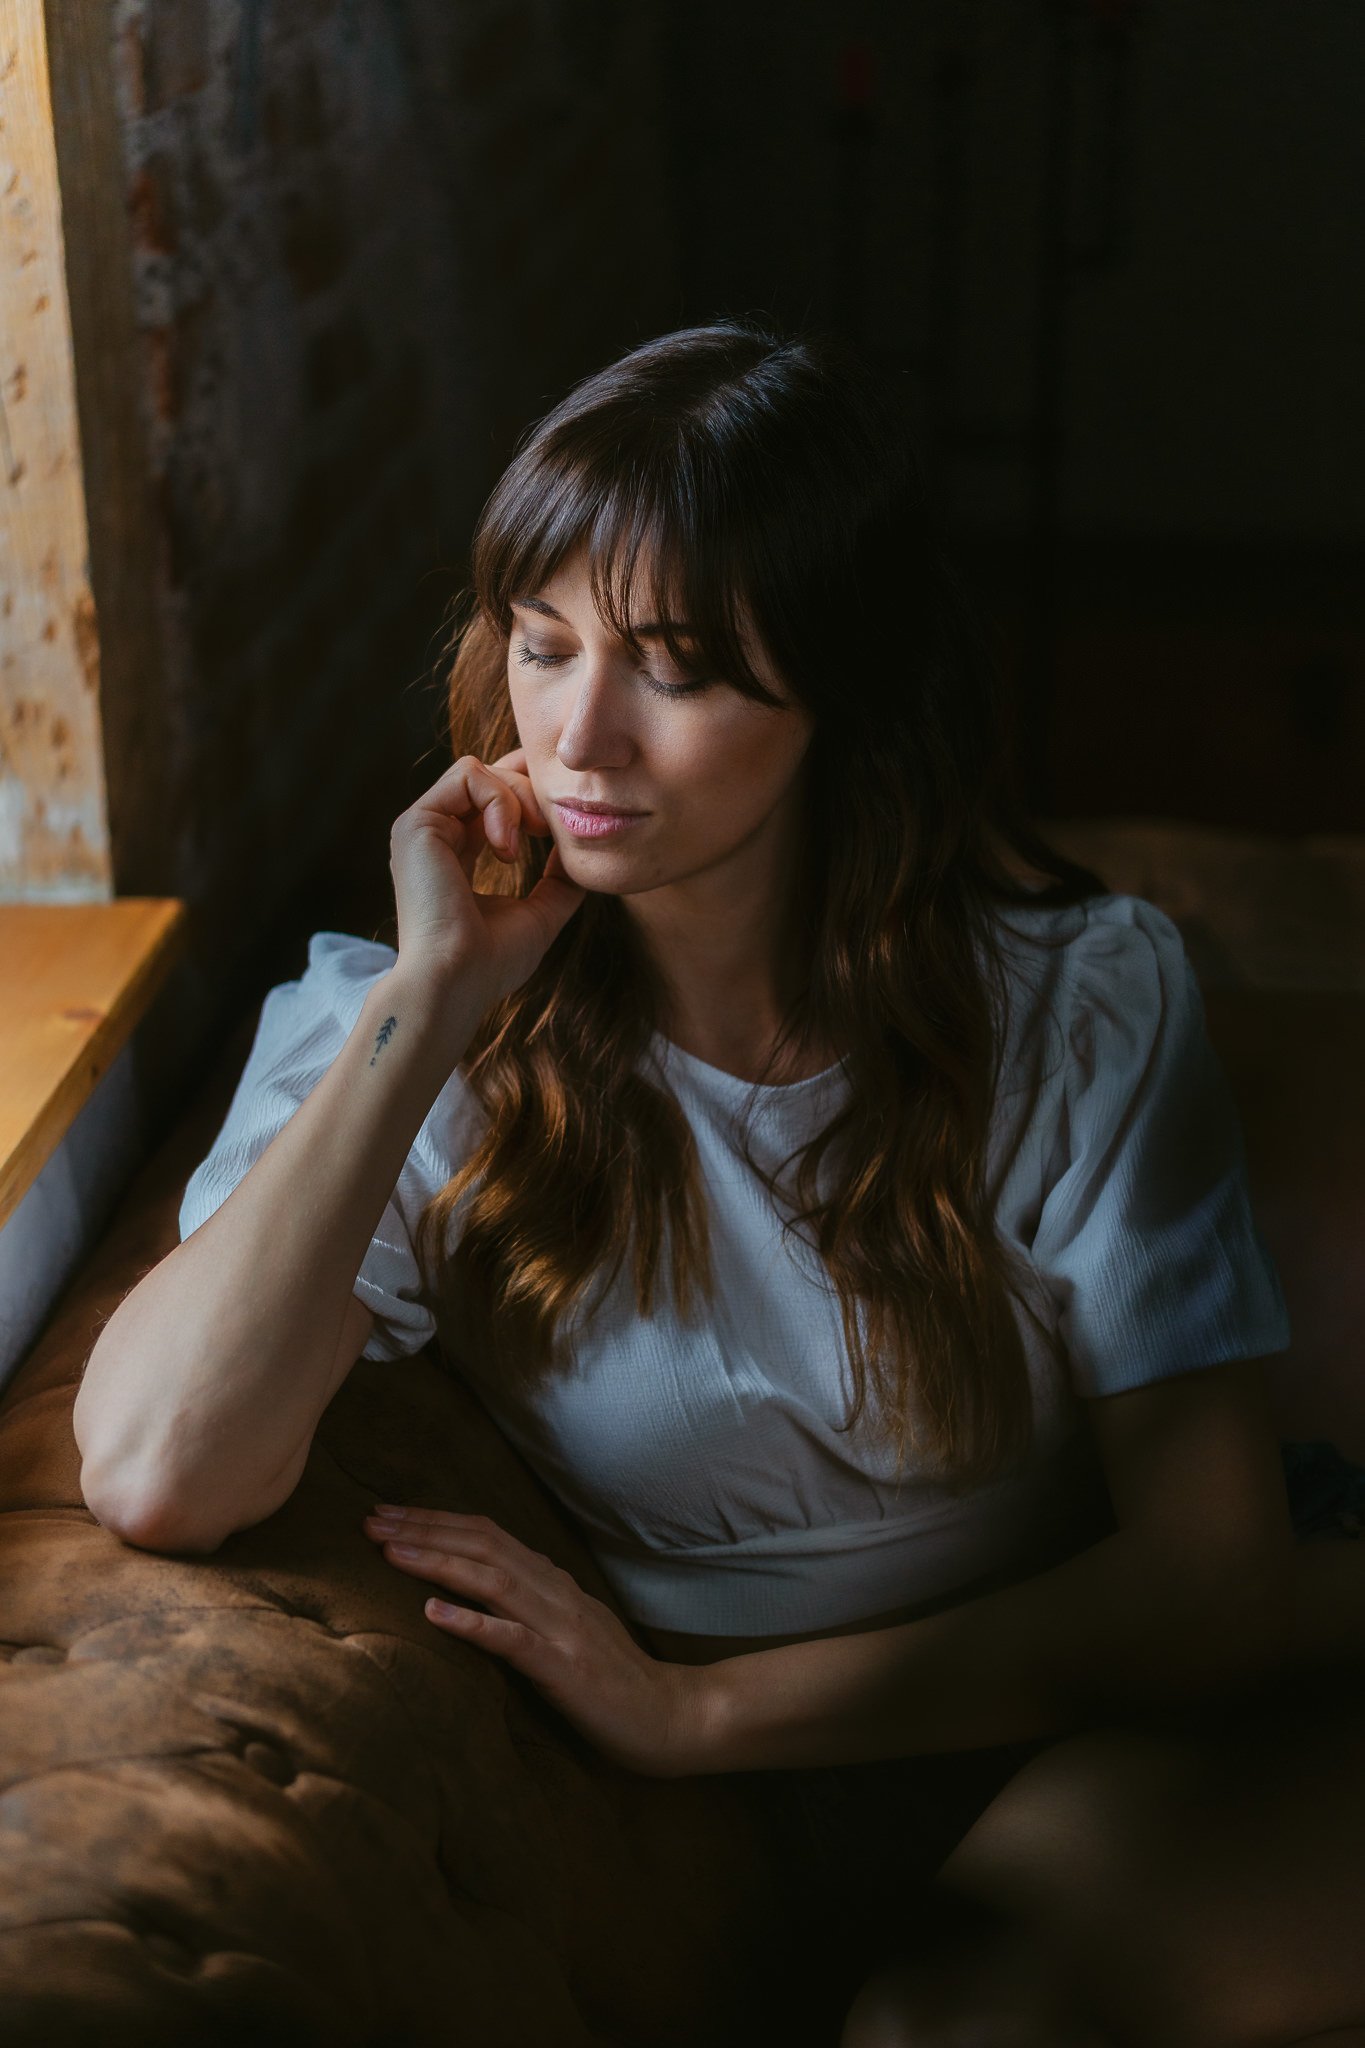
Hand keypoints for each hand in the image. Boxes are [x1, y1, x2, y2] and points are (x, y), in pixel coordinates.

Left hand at [362, 1503, 708, 1777]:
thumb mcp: (567, 1632)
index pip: (488, 1535)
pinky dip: (471, 1622)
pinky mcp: (565, 1669)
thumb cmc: (615, 1682)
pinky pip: (513, 1640)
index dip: (436, 1520)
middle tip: (370, 1519)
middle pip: (483, 1545)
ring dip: (436, 1560)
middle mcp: (555, 1593)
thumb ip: (528, 1609)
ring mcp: (562, 1628)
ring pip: (493, 1579)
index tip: (388, 1514)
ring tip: (389, 1551)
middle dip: (423, 1529)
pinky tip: (432, 1613)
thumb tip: (476, 1594)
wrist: (672, 1718)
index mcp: (552, 1584)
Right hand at [389, 745, 585, 1010]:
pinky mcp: (416, 822)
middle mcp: (434, 835)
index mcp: (456, 852)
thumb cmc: (491, 960)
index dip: (529, 794)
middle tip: (550, 829)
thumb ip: (558, 883)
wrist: (456, 981)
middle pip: (489, 777)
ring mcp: (421, 827)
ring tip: (532, 837)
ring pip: (479, 771)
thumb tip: (581, 859)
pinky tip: (506, 847)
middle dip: (530, 790)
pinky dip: (500, 802)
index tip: (560, 817)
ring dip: (518, 797)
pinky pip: (468, 775)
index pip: (492, 800)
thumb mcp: (539, 915)